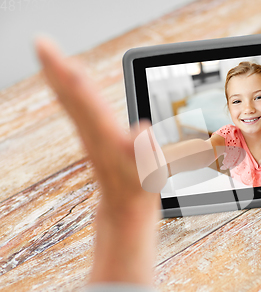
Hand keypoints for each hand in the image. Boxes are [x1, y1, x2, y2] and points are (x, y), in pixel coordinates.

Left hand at [36, 36, 159, 284]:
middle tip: (42, 43)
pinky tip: (65, 80)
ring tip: (48, 53)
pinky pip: (76, 109)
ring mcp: (91, 136)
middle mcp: (94, 135)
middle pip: (72, 98)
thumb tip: (141, 127)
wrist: (124, 212)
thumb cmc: (140, 193)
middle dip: (57, 70)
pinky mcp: (92, 137)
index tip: (61, 59)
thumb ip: (147, 152)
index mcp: (108, 141)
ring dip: (59, 76)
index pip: (89, 106)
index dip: (77, 82)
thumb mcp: (150, 175)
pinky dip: (68, 90)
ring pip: (70, 102)